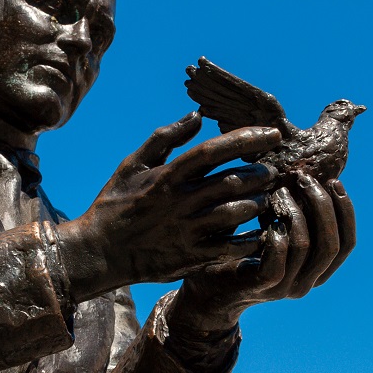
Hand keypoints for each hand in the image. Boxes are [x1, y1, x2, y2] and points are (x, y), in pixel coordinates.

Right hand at [57, 113, 280, 301]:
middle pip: (230, 182)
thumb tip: (197, 116)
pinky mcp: (190, 256)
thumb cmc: (116, 204)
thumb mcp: (133, 164)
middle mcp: (179, 201)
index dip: (245, 139)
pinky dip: (250, 239)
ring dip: (257, 203)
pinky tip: (259, 232)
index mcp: (168, 176)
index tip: (271, 134)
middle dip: (259, 173)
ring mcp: (186, 230)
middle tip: (273, 170)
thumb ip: (165, 138)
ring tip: (265, 198)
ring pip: (234, 213)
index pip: (213, 150)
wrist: (99, 252)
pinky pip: (229, 247)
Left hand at [171, 174, 356, 332]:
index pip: (347, 243)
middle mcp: (307, 282)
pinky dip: (276, 233)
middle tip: (305, 178)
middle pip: (331, 244)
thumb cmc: (241, 251)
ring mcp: (285, 287)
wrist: (208, 288)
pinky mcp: (262, 286)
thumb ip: (295, 215)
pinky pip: (278, 259)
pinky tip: (266, 215)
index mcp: (318, 271)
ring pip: (305, 246)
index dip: (345, 211)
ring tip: (280, 190)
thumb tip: (310, 174)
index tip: (334, 181)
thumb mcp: (274, 230)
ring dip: (295, 212)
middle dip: (322, 205)